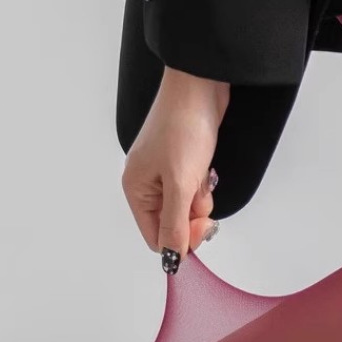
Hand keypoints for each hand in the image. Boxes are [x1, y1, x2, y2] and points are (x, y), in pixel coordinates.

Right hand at [121, 66, 229, 271]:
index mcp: (136, 190)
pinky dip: (203, 184)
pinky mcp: (182, 164)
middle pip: (172, 225)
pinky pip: (194, 190)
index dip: (179, 240)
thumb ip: (175, 225)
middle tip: (200, 196)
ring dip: (200, 199)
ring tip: (201, 173)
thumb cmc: (183, 125)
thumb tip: (171, 257)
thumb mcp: (179, 184)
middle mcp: (146, 185)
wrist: (201, 85)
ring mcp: (164, 174)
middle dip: (192, 216)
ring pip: (187, 209)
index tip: (199, 227)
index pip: (155, 237)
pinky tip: (205, 165)